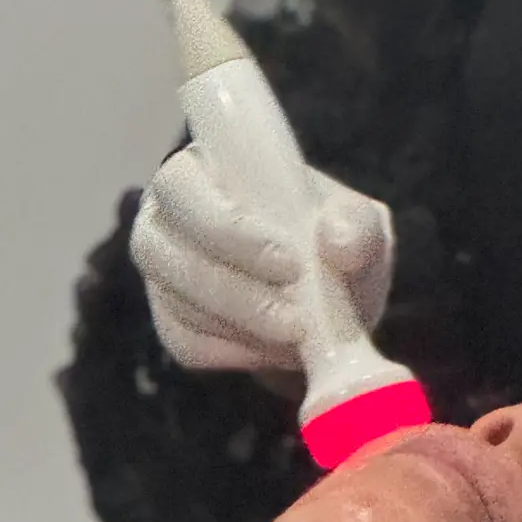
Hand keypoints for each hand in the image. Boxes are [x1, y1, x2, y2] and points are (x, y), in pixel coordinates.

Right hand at [131, 145, 393, 375]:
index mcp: (203, 169)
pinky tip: (275, 351)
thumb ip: (356, 224)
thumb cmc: (334, 241)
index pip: (180, 185)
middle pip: (164, 252)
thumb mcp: (359, 224)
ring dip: (241, 328)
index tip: (291, 263)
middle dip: (235, 292)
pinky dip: (234, 353)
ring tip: (298, 337)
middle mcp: (166, 217)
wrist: (332, 297)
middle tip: (297, 321)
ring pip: (177, 304)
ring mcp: (162, 272)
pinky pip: (184, 344)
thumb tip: (337, 241)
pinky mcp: (169, 321)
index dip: (227, 227)